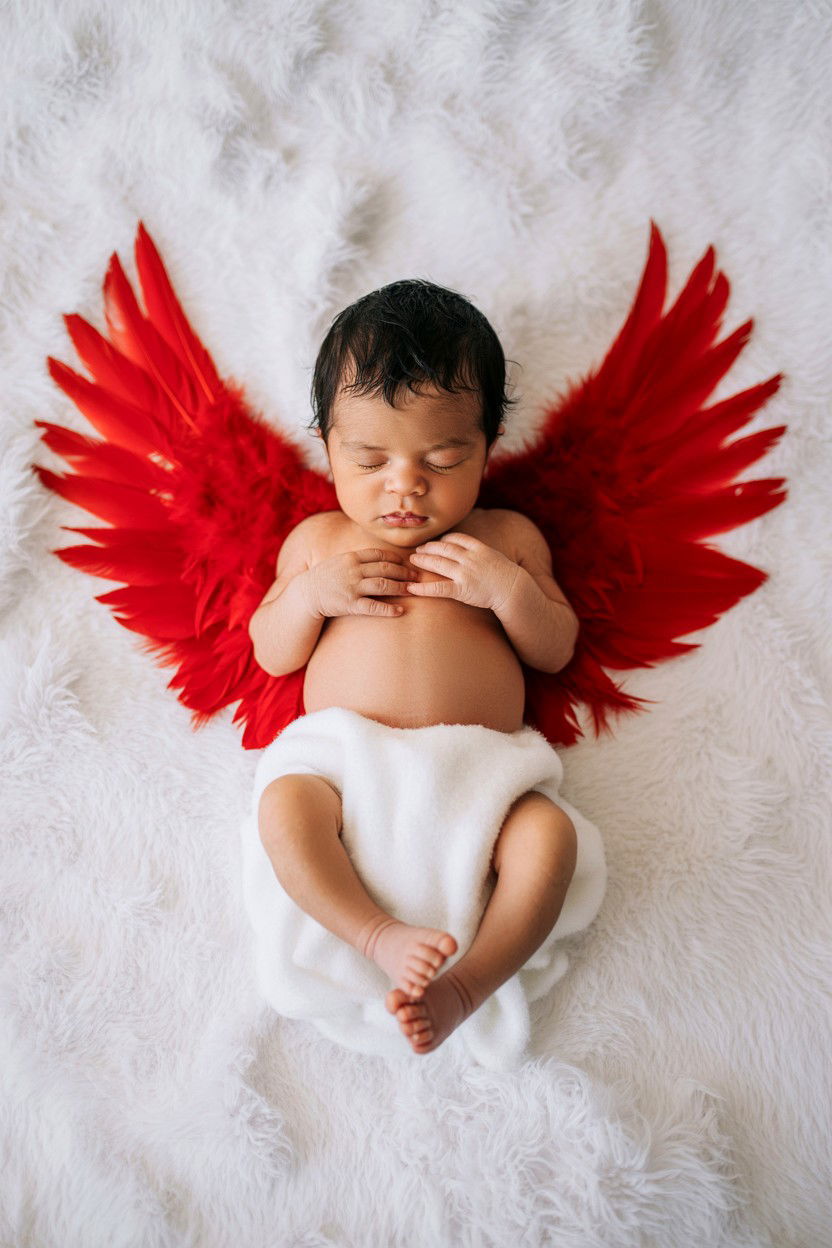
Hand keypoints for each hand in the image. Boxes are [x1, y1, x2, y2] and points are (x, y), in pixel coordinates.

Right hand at [303, 548, 415, 617]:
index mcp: (351, 557)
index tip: (406, 562)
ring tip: (413, 590)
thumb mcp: (339, 561)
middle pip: (385, 569)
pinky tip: (399, 611)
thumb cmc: (325, 577)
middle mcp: (353, 570)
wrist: (306, 594)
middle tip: (416, 576)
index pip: (379, 554)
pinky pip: (373, 607)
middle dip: (404, 572)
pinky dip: (388, 609)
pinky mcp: (350, 604)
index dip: (395, 558)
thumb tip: (379, 557)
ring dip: (401, 588)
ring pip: (383, 585)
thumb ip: (358, 559)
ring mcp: (352, 587)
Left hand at [406, 532, 520, 610]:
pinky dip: (424, 588)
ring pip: (439, 563)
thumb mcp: (495, 557)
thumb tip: (472, 550)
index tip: (437, 542)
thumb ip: (481, 552)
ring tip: (413, 560)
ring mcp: (465, 573)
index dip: (444, 540)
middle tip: (418, 549)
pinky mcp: (462, 589)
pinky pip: (439, 588)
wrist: (514, 589)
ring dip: (424, 560)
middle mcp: (470, 558)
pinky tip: (412, 588)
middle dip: (429, 548)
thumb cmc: (507, 576)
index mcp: (479, 548)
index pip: (457, 539)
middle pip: (444, 549)